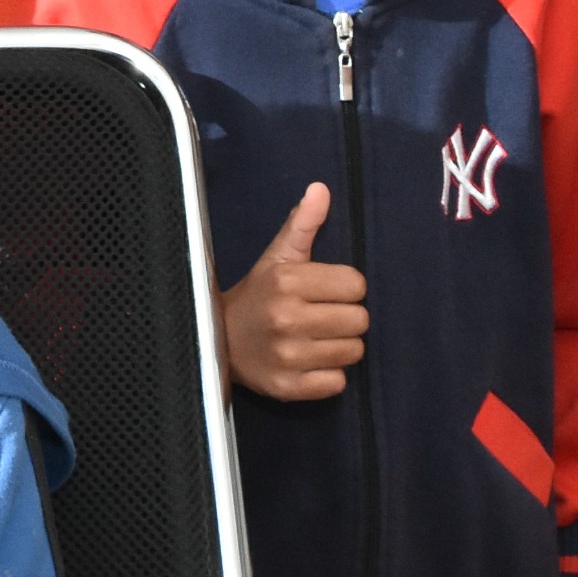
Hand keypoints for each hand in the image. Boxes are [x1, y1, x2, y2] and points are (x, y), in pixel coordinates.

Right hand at [220, 183, 365, 399]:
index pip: (356, 285)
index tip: (324, 292)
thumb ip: (303, 224)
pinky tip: (309, 362)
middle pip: (359, 320)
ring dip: (340, 346)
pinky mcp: (288, 387)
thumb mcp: (277, 257)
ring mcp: (287, 356)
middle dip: (346, 318)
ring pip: (353, 352)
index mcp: (287, 281)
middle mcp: (286, 318)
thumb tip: (321, 189)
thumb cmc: (258, 295)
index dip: (345, 288)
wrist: (218, 340)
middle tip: (321, 317)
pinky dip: (328, 375)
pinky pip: (337, 383)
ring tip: (315, 339)